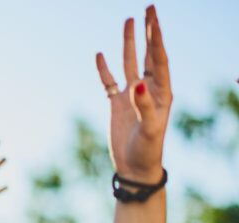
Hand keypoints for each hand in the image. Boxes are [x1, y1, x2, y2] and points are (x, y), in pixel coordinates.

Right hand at [95, 7, 171, 181]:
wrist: (135, 167)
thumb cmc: (147, 149)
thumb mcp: (149, 127)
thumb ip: (144, 104)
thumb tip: (136, 83)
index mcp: (161, 91)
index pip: (159, 57)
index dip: (156, 37)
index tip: (152, 18)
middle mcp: (148, 89)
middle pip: (148, 54)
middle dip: (148, 32)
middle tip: (147, 9)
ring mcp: (131, 96)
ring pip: (129, 63)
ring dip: (128, 43)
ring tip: (128, 21)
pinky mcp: (116, 105)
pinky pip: (109, 82)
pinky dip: (104, 69)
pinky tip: (100, 55)